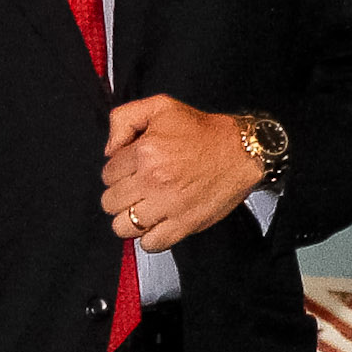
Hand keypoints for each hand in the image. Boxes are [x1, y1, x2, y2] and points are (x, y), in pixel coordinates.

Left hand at [100, 97, 265, 252]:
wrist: (244, 151)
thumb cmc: (206, 132)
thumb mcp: (161, 107)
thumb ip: (124, 119)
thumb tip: (109, 149)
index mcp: (145, 152)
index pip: (107, 174)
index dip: (119, 172)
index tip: (133, 171)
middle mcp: (154, 180)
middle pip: (110, 202)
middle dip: (121, 195)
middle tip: (138, 188)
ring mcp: (169, 205)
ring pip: (123, 226)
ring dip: (131, 218)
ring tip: (145, 208)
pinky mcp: (185, 223)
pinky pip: (150, 243)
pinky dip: (150, 237)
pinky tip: (158, 223)